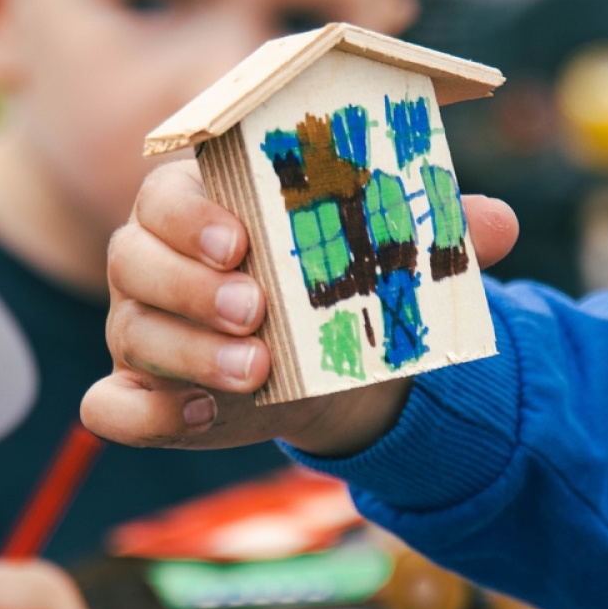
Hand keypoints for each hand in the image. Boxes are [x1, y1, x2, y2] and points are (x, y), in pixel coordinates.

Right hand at [83, 160, 518, 456]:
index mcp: (201, 206)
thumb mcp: (388, 253)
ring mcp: (139, 330)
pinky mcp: (144, 396)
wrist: (337, 365)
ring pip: (128, 335)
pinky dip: (140, 413)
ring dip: (186, 355)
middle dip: (188, 286)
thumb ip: (432, 232)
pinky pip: (109, 407)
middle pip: (131, 261)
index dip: (190, 215)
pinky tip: (202, 416)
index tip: (241, 239)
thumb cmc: (344, 282)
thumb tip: (498, 224)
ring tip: (253, 371)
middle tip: (255, 310)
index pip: (165, 193)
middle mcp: (154, 263)